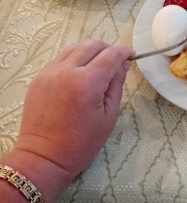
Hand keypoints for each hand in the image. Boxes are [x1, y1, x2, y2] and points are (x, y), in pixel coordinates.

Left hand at [14, 40, 133, 181]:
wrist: (44, 157)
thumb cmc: (81, 143)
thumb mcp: (108, 116)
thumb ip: (116, 85)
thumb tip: (123, 64)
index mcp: (87, 83)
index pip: (112, 55)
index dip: (125, 52)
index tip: (131, 56)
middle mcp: (67, 71)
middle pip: (93, 45)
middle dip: (109, 49)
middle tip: (115, 62)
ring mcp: (50, 72)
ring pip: (75, 47)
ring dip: (90, 51)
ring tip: (96, 67)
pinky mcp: (39, 77)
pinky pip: (61, 58)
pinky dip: (74, 59)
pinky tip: (79, 75)